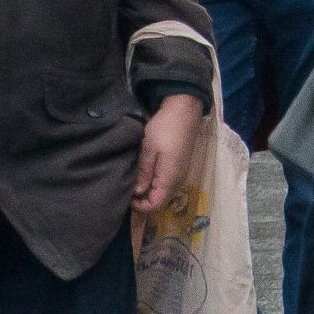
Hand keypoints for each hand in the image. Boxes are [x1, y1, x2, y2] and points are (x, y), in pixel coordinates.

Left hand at [132, 93, 203, 214]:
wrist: (185, 106)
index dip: (140, 207)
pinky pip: (168, 182)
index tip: (127, 198)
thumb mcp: (149, 149)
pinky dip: (157, 183)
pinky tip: (148, 172)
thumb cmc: (165, 127)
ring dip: (150, 191)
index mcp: (170, 177)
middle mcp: (179, 178)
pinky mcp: (181, 163)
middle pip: (161, 200)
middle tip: (130, 191)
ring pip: (165, 191)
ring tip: (137, 181)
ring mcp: (182, 170)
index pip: (155, 205)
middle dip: (144, 201)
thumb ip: (144, 173)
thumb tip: (137, 193)